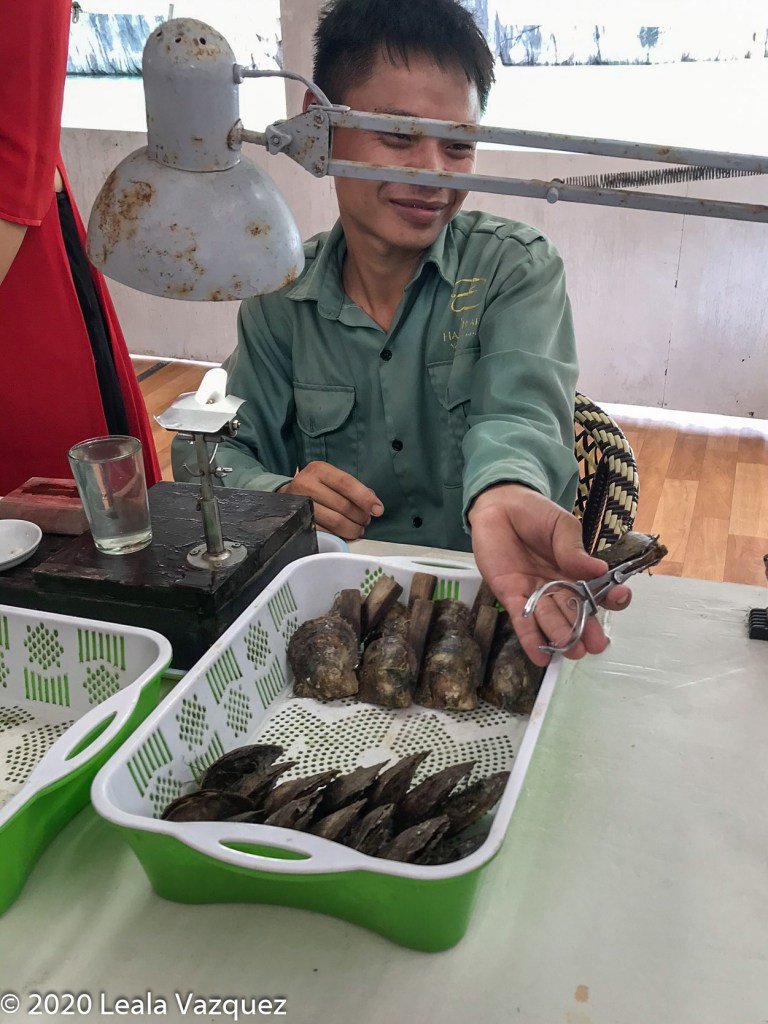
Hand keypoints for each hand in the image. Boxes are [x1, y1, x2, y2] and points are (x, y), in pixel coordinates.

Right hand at [278, 461, 383, 539]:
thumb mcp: (330, 478)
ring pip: (335, 521)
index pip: (346, 484)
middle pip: (343, 505)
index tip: (378, 510)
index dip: (364, 498)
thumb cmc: (316, 487)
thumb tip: (374, 505)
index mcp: (319, 470)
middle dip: (360, 516)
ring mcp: (300, 504)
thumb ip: (351, 488)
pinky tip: (344, 533)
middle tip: (366, 521)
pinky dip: (339, 535)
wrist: (287, 496)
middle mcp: (306, 484)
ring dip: (352, 528)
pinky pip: (326, 532)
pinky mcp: (298, 522)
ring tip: (358, 529)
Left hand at [468, 483, 631, 665]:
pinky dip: (531, 639)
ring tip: (572, 650)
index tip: (618, 599)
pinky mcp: (511, 596)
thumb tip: (599, 567)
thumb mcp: (561, 525)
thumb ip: (573, 548)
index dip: (610, 597)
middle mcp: (559, 586)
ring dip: (561, 636)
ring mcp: (536, 593)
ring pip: (550, 619)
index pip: (598, 589)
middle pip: (575, 612)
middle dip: (585, 629)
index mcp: (577, 569)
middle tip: (594, 645)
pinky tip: (541, 657)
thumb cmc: (534, 513)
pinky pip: (522, 620)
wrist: (498, 506)